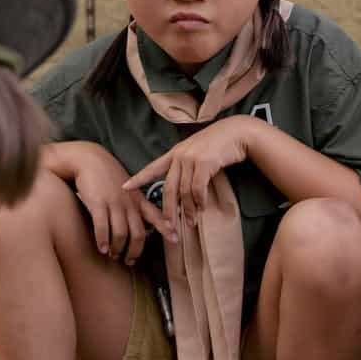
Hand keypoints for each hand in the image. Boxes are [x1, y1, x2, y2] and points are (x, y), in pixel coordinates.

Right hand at [68, 142, 166, 262]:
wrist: (89, 160)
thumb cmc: (108, 178)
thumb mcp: (128, 190)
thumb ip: (136, 207)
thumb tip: (145, 228)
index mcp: (138, 200)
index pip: (156, 216)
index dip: (166, 229)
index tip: (176, 241)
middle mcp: (129, 203)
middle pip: (138, 233)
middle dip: (135, 251)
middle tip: (129, 261)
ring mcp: (114, 203)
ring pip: (121, 233)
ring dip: (118, 249)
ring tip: (113, 255)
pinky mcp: (98, 203)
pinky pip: (103, 227)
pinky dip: (103, 241)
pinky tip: (102, 248)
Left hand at [123, 115, 261, 234]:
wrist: (236, 133)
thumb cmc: (218, 144)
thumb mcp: (196, 152)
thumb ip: (186, 166)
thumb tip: (181, 189)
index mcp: (175, 153)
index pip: (152, 167)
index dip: (138, 178)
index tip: (125, 188)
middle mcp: (180, 155)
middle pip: (168, 188)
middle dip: (167, 210)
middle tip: (168, 226)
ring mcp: (191, 158)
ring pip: (184, 191)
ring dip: (187, 209)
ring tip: (190, 221)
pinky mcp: (204, 163)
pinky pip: (198, 188)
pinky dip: (199, 201)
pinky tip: (201, 208)